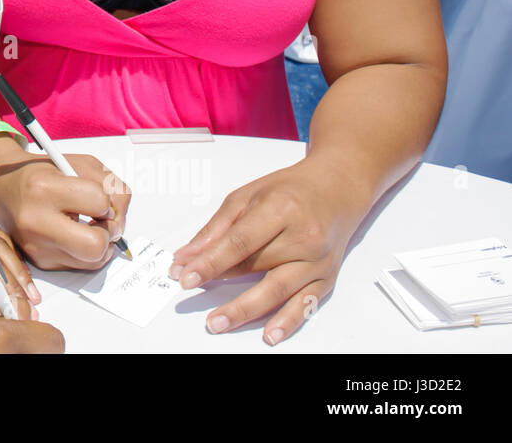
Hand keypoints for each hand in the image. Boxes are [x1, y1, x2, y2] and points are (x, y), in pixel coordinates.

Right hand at [0, 137, 130, 270]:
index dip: (106, 202)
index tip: (97, 199)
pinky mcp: (40, 261)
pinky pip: (80, 266)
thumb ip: (110, 185)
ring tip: (88, 227)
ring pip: (92, 261)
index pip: (98, 203)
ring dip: (101, 245)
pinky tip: (75, 235)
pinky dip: (86, 253)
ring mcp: (37, 246)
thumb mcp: (79, 164)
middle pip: (95, 245)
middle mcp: (36, 221)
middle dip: (108, 234)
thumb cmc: (43, 173)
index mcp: (44, 188)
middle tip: (102, 222)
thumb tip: (119, 219)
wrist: (3, 188)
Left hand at [168, 157, 371, 345]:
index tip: (186, 276)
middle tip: (192, 300)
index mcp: (280, 209)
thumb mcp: (247, 195)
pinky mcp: (327, 277)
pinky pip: (305, 303)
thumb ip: (217, 227)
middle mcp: (303, 236)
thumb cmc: (290, 190)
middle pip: (257, 265)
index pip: (240, 241)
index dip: (211, 261)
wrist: (337, 189)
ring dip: (246, 309)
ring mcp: (317, 260)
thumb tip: (187, 255)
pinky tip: (270, 334)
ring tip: (219, 322)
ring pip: (278, 289)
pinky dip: (288, 321)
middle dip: (221, 284)